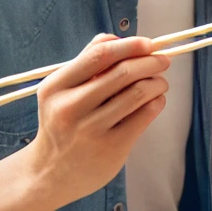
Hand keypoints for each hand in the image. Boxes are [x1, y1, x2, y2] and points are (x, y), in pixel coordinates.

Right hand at [24, 35, 169, 208]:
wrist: (49, 173)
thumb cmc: (61, 124)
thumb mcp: (60, 92)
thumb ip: (85, 63)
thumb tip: (115, 37)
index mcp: (56, 87)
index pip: (98, 55)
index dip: (129, 46)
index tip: (148, 43)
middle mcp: (70, 107)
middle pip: (123, 73)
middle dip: (150, 62)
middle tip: (162, 60)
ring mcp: (91, 130)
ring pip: (139, 93)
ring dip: (157, 82)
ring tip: (159, 82)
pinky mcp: (111, 148)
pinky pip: (145, 115)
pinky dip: (157, 101)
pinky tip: (156, 100)